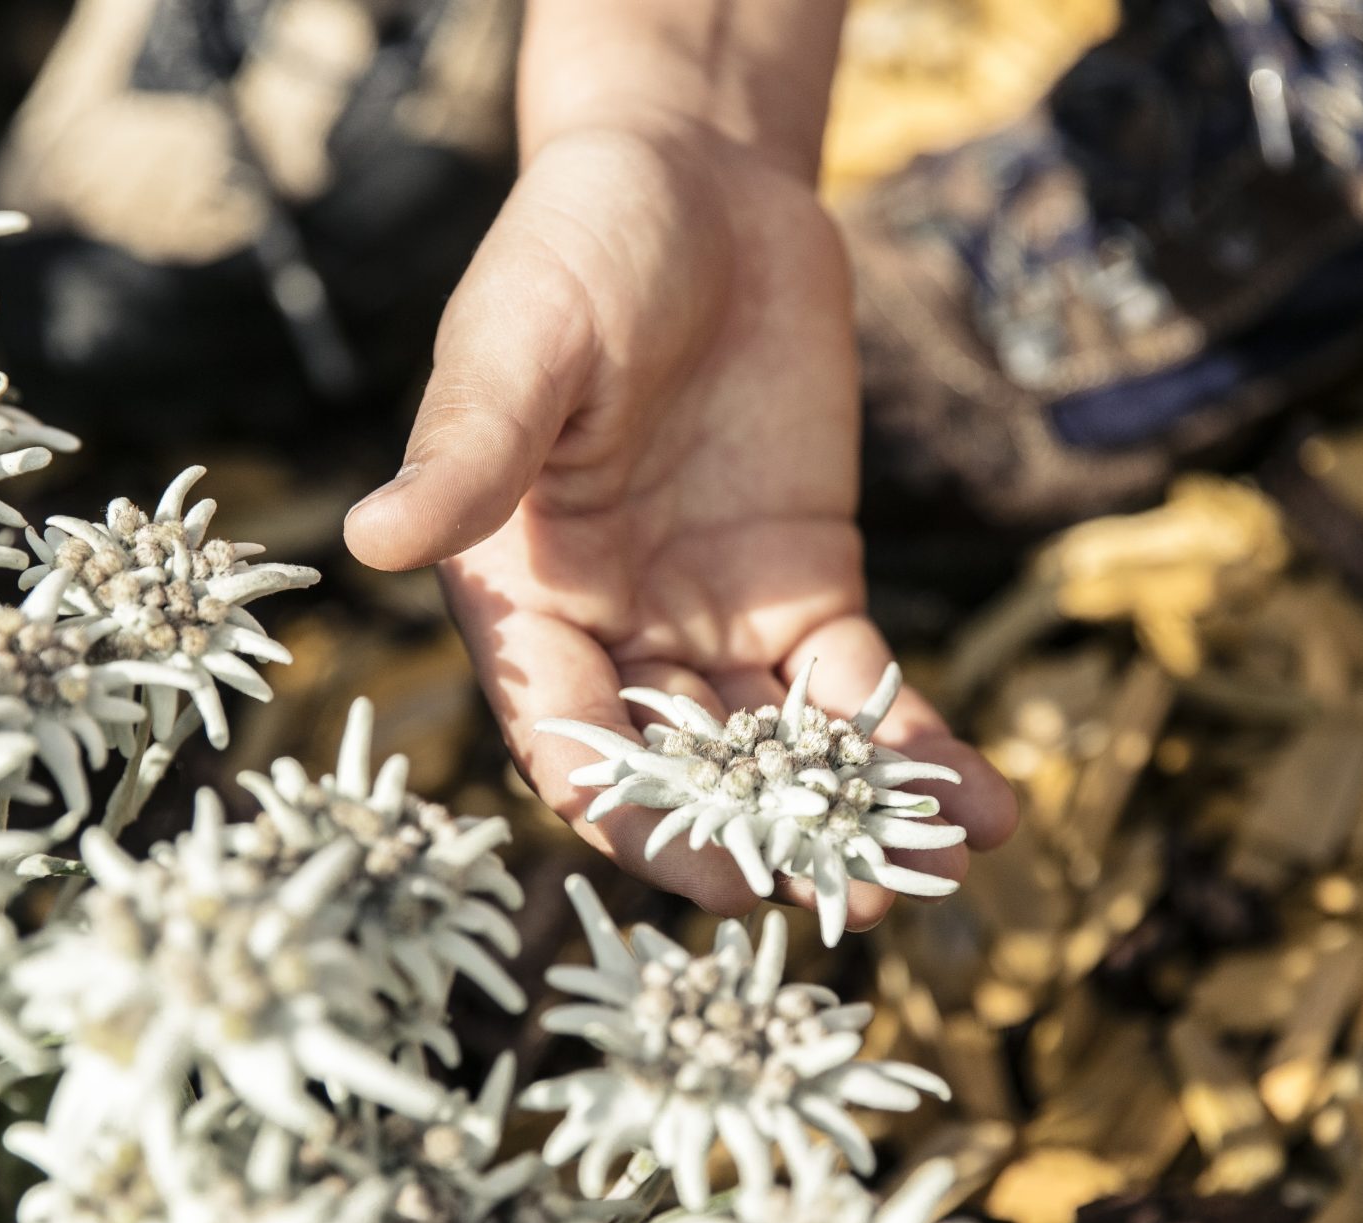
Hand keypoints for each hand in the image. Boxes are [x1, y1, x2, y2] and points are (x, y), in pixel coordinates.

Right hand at [344, 119, 1017, 921]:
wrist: (693, 182)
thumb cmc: (575, 247)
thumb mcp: (519, 340)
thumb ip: (469, 448)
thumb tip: (373, 538)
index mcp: (523, 600)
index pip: (569, 739)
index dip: (635, 813)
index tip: (716, 871)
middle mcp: (612, 634)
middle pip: (681, 774)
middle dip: (761, 842)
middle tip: (852, 898)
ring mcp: (711, 619)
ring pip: (778, 750)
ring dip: (851, 817)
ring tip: (935, 870)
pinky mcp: (803, 586)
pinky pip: (858, 689)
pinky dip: (916, 747)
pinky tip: (989, 805)